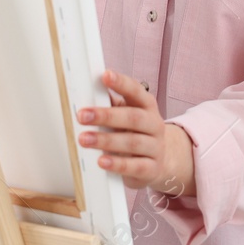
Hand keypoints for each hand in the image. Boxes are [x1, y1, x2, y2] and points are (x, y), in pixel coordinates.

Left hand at [77, 69, 194, 198]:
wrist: (161, 161)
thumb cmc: (135, 132)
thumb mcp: (126, 115)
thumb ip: (109, 104)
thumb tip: (85, 91)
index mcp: (147, 106)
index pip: (136, 91)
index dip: (121, 83)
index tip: (105, 75)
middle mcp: (154, 124)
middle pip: (133, 117)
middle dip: (106, 115)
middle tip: (82, 115)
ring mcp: (156, 147)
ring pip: (132, 142)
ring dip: (106, 140)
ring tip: (84, 139)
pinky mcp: (152, 169)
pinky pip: (135, 166)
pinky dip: (117, 164)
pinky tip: (101, 161)